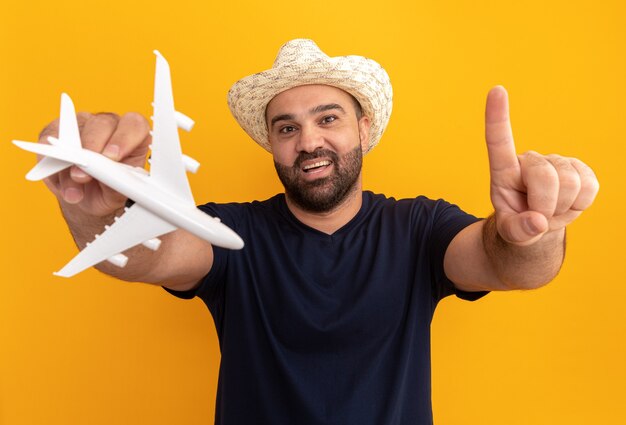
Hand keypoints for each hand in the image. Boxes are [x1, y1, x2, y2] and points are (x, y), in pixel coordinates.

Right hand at [38, 112, 150, 216]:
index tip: (113, 157)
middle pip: (102, 124)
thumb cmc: (108, 191)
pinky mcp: (56, 130)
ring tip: (71, 186)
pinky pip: (49, 138)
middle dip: (92, 149)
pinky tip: (55, 175)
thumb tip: (105, 177)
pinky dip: (50, 158)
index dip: (124, 139)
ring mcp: (82, 124)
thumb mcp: (117, 194)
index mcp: (133, 137)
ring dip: (69, 160)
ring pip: (74, 131)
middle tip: (85, 173)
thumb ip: (115, 184)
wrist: (88, 199)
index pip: (134, 125)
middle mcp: (109, 126)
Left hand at [484, 86, 598, 245]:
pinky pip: (590, 186)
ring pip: (570, 182)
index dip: (497, 117)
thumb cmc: (518, 223)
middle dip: (544, 204)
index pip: (499, 141)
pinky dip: (580, 204)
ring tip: (551, 209)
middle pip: (544, 176)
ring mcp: (556, 162)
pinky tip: (568, 203)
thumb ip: (518, 231)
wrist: (539, 225)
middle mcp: (530, 160)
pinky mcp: (580, 169)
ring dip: (562, 207)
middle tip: (538, 215)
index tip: (497, 90)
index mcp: (504, 171)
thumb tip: (538, 221)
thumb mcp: (510, 233)